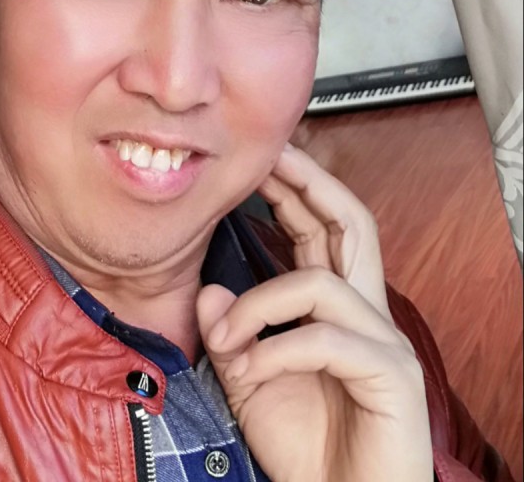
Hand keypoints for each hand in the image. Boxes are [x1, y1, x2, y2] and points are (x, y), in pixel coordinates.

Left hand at [197, 145, 431, 481]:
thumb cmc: (303, 444)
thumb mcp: (250, 380)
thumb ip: (234, 333)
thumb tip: (211, 292)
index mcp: (334, 308)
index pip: (323, 230)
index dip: (298, 190)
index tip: (265, 160)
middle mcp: (365, 313)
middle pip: (351, 225)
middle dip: (311, 185)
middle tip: (273, 157)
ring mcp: (382, 341)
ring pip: (321, 282)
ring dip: (260, 303)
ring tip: (225, 339)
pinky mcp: (391, 375)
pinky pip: (325, 338)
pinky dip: (277, 349)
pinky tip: (251, 371)